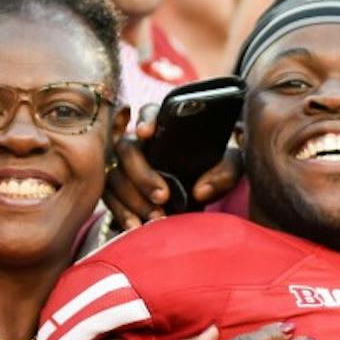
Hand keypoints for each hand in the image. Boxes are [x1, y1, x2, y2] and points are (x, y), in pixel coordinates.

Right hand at [102, 106, 243, 228]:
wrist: (199, 199)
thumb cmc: (212, 173)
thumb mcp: (228, 168)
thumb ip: (225, 172)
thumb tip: (201, 190)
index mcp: (165, 128)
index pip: (150, 112)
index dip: (145, 120)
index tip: (146, 133)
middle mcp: (139, 143)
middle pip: (126, 149)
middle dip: (142, 174)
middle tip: (163, 196)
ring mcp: (123, 167)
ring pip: (116, 177)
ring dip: (134, 199)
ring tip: (156, 218)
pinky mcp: (116, 191)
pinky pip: (110, 200)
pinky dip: (123, 214)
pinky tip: (136, 227)